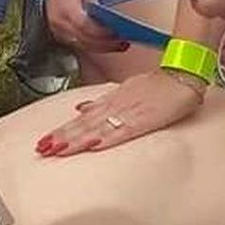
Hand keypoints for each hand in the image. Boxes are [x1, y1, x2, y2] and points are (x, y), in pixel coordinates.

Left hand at [35, 68, 204, 155]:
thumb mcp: (126, 89)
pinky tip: (92, 147)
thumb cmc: (158, 84)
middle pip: (84, 124)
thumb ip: (103, 101)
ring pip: (97, 128)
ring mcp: (129, 112)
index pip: (81, 118)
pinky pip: (121, 131)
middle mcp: (116, 105)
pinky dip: (106, 139)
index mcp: (111, 100)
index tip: (44, 140)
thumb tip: (80, 108)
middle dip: (62, 137)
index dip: (62, 130)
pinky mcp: (144, 120)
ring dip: (76, 140)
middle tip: (41, 149)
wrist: (183, 74)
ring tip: (56, 150)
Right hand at [44, 0, 128, 55]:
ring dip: (103, 48)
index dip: (102, 32)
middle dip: (106, 43)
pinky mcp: (62, 38)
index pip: (86, 26)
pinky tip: (107, 45)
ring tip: (120, 46)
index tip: (118, 33)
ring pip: (85, 46)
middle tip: (124, 43)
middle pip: (87, 40)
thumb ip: (95, 5)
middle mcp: (62, 25)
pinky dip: (95, 46)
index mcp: (68, 11)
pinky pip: (80, 45)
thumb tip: (109, 19)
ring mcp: (61, 33)